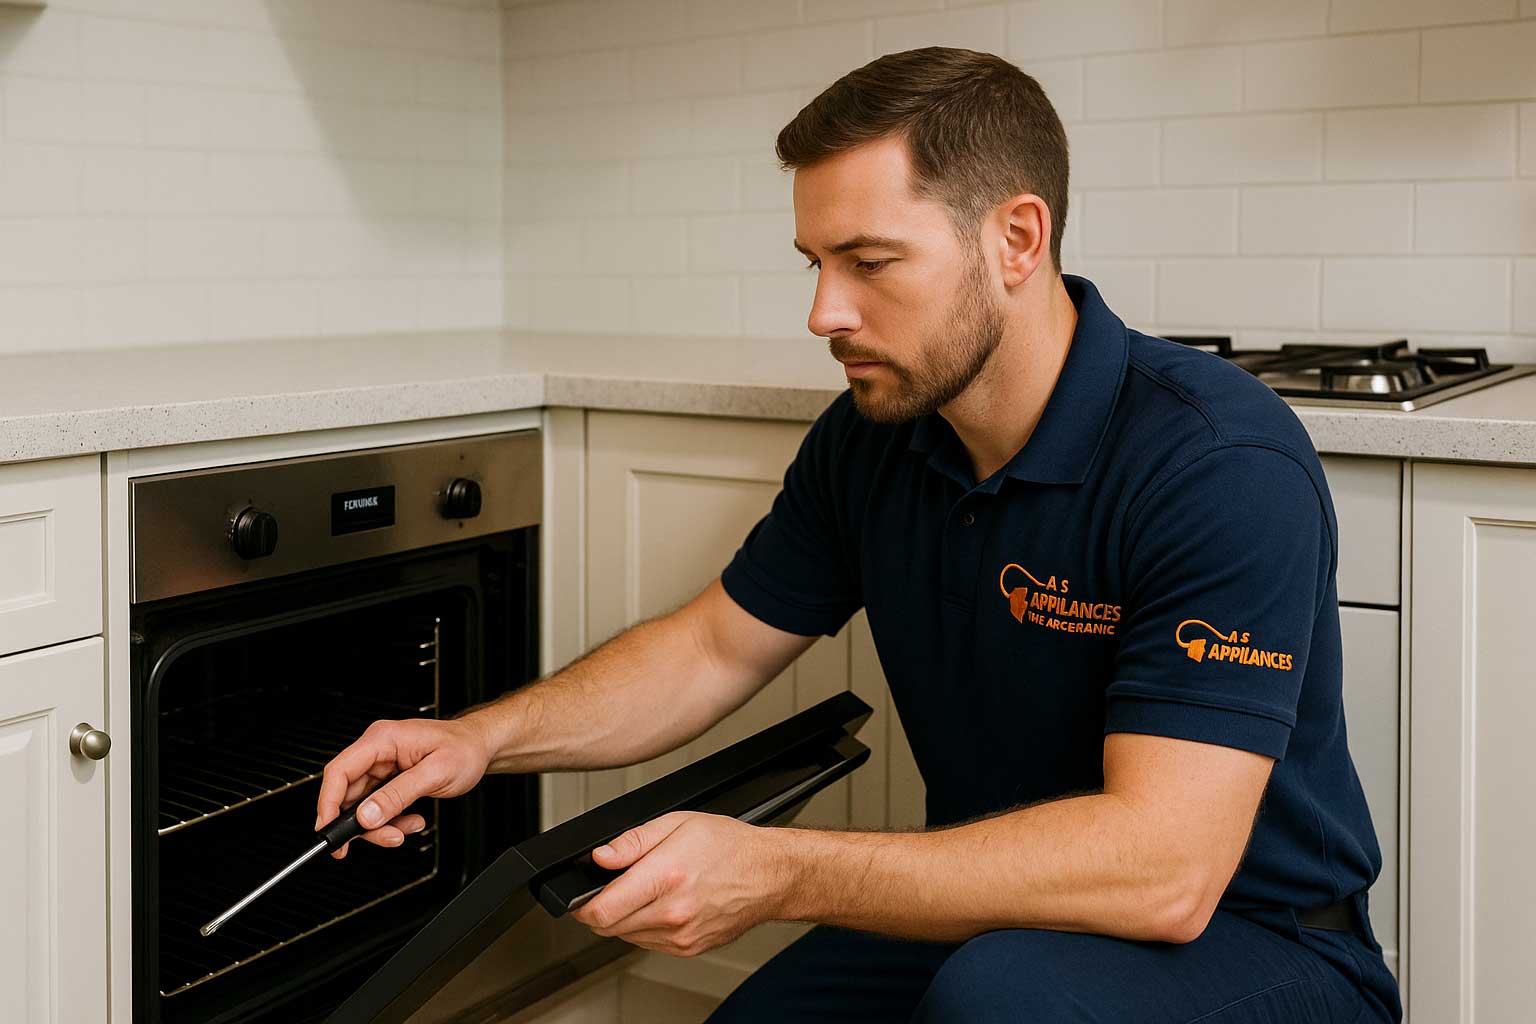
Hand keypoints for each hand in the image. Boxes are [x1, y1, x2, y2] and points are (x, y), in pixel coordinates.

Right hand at [315, 716, 492, 857]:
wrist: (480, 746)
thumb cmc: (464, 748)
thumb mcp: (435, 773)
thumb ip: (399, 795)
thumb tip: (367, 815)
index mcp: (382, 740)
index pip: (339, 771)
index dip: (328, 803)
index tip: (329, 830)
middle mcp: (377, 751)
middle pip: (348, 793)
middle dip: (361, 823)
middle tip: (382, 838)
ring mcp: (382, 766)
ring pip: (362, 805)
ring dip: (380, 825)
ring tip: (405, 829)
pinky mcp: (389, 779)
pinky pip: (377, 806)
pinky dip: (391, 820)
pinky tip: (410, 821)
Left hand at [571, 811, 793, 957]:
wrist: (769, 874)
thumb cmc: (729, 845)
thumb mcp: (678, 823)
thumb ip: (633, 841)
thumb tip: (601, 857)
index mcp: (666, 878)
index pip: (602, 910)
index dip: (583, 905)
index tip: (583, 896)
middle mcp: (672, 913)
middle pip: (609, 927)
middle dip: (603, 909)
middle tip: (617, 887)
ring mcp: (681, 936)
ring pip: (627, 937)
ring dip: (625, 918)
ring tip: (649, 891)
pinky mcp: (688, 948)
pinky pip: (648, 943)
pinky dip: (646, 927)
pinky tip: (663, 904)